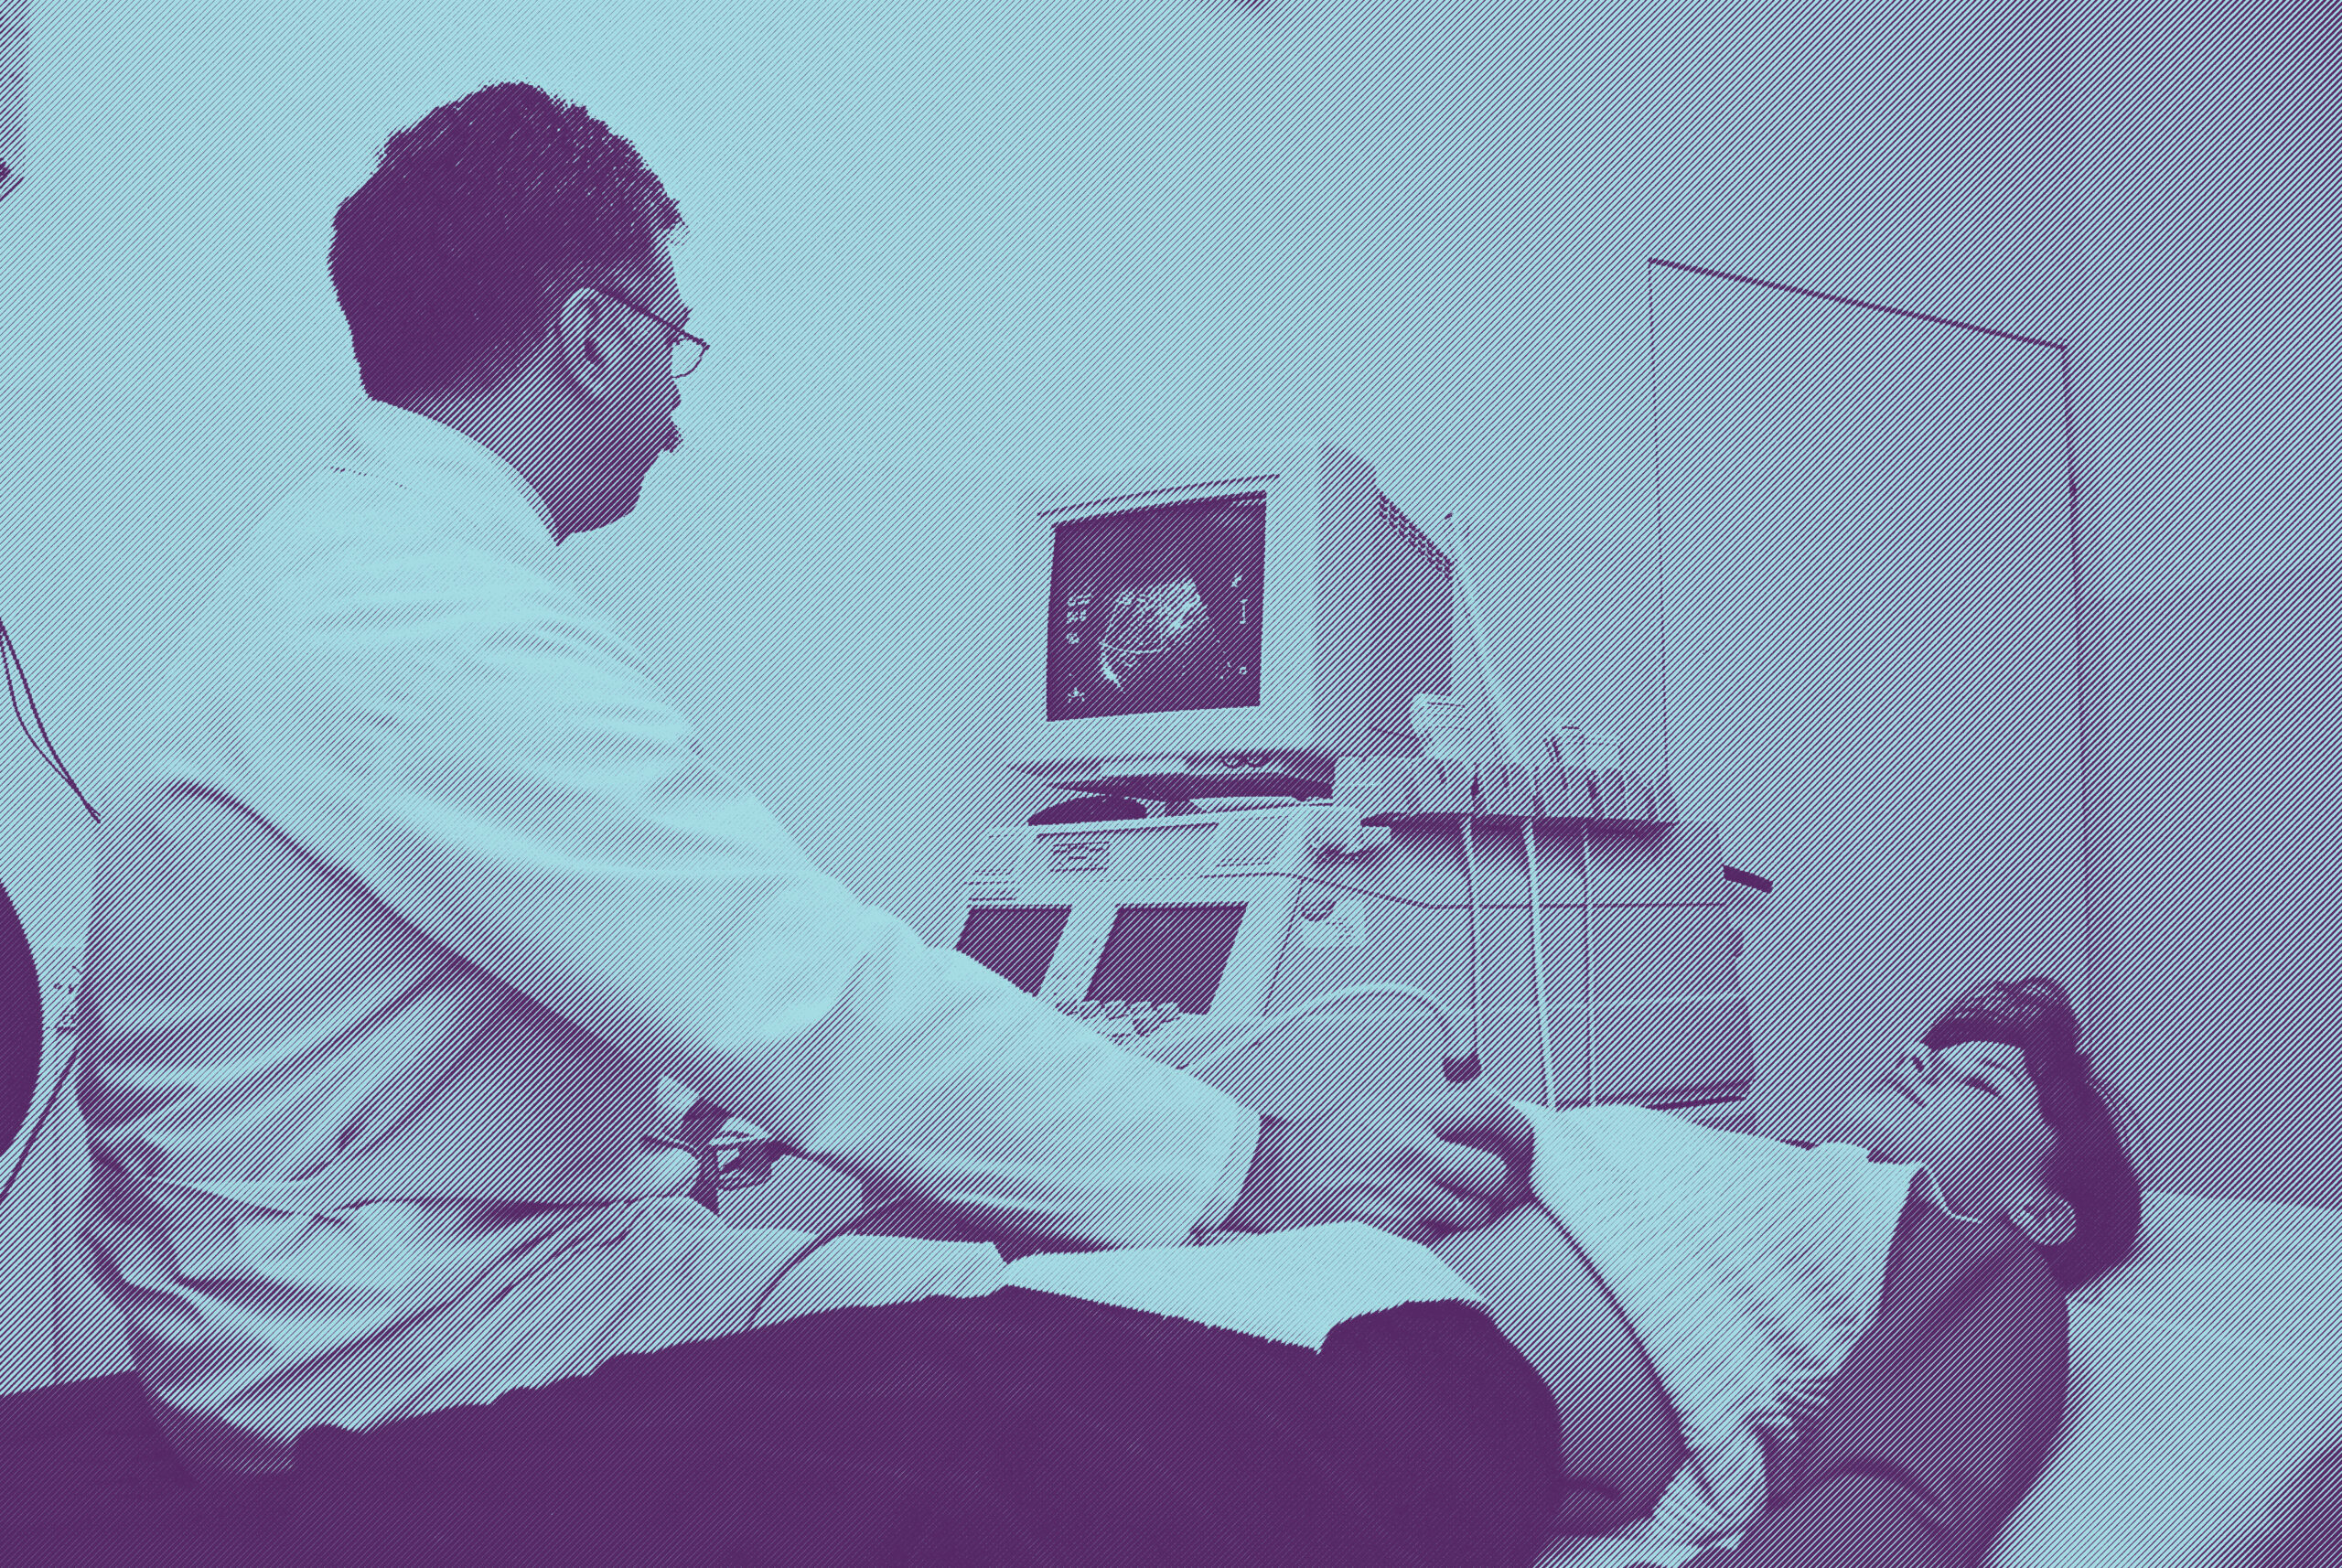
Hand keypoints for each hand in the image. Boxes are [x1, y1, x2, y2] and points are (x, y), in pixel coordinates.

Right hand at [1221, 1082, 1534, 1244]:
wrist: (1280, 1179)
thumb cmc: (1328, 1144)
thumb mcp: (1379, 1106)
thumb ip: (1431, 1111)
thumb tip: (1484, 1116)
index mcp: (1409, 1114)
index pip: (1486, 1109)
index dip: (1516, 1126)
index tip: (1524, 1139)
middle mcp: (1412, 1154)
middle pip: (1492, 1171)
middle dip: (1495, 1180)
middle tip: (1486, 1182)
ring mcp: (1405, 1199)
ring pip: (1476, 1213)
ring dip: (1469, 1211)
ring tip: (1445, 1202)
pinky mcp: (1396, 1235)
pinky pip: (1445, 1238)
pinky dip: (1439, 1233)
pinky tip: (1417, 1219)